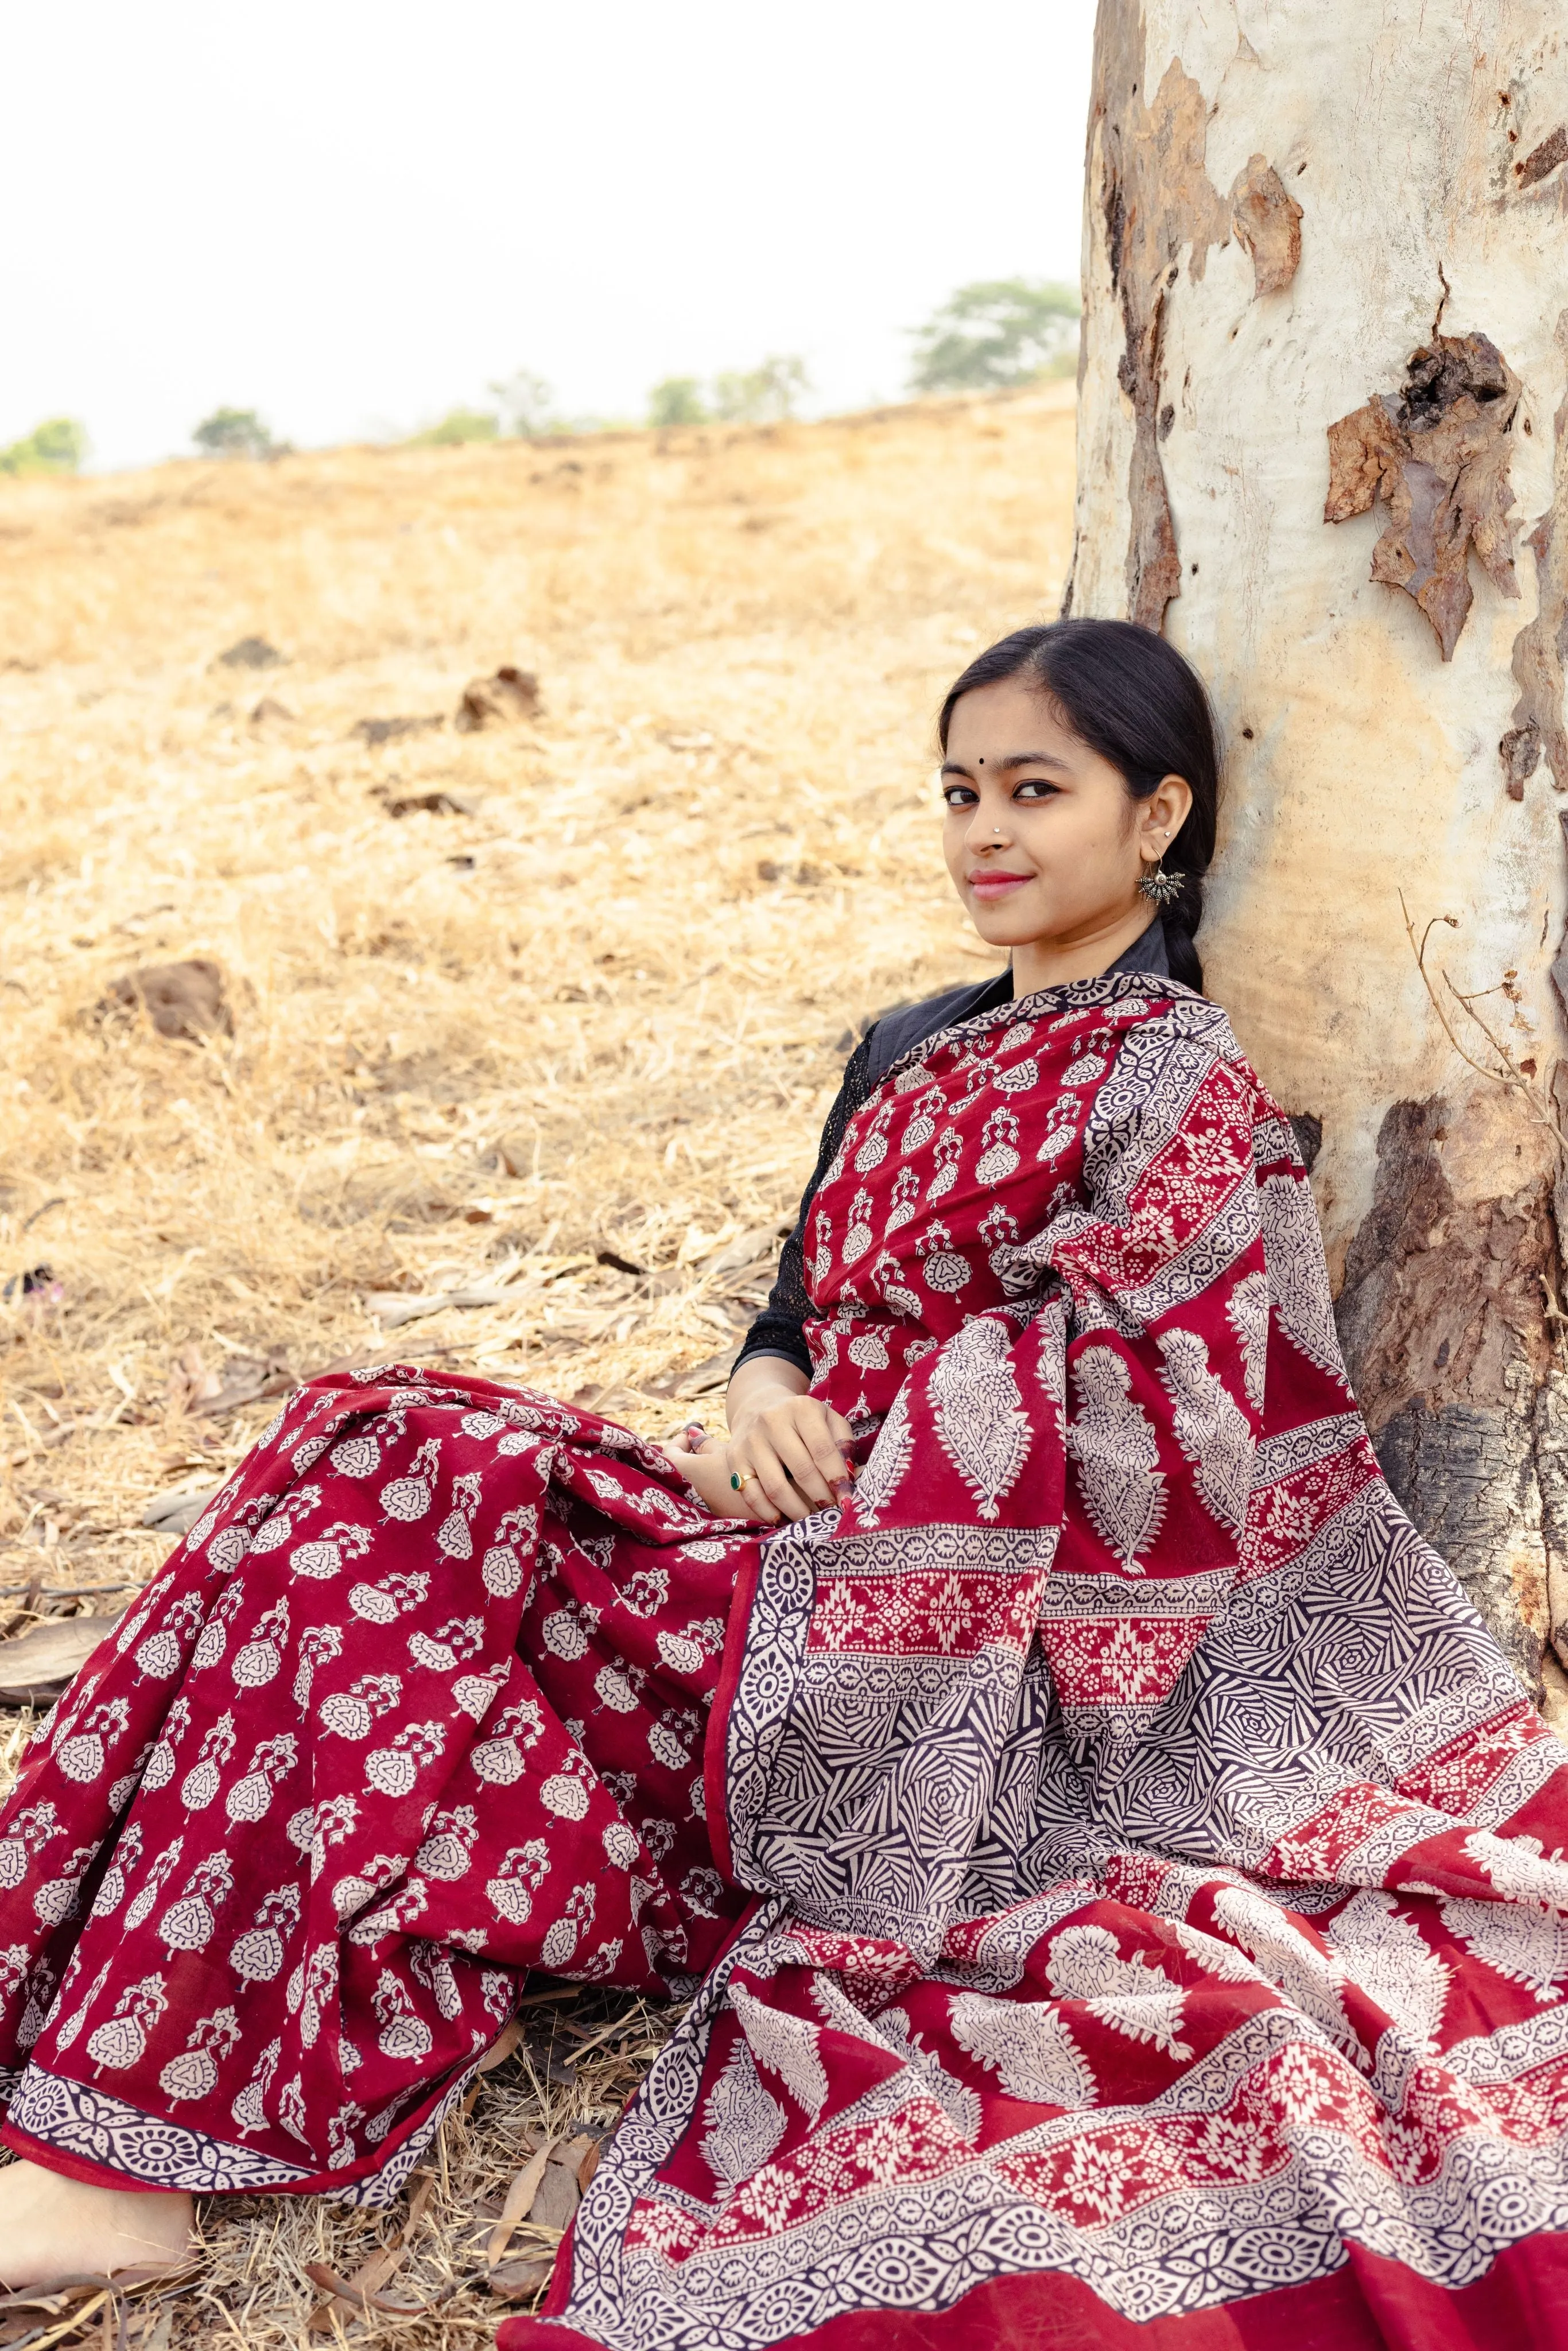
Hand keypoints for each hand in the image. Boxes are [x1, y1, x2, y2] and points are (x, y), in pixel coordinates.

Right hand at [661, 1390, 855, 1525]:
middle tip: (832, 1514)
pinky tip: (784, 1520)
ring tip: (811, 1521)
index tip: (847, 1502)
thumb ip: (844, 1444)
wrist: (759, 1409)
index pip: (824, 1450)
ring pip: (775, 1487)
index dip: (837, 1480)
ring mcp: (751, 1441)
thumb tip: (848, 1478)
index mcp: (801, 1409)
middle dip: (821, 1498)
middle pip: (801, 1470)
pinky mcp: (735, 1459)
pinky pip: (751, 1495)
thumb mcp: (829, 1420)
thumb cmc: (804, 1422)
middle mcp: (772, 1421)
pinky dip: (768, 1513)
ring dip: (797, 1511)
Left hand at [661, 1428, 759, 1520]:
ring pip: (692, 1485)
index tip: (692, 1435)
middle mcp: (688, 1494)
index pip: (669, 1453)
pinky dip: (710, 1487)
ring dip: (700, 1473)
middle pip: (679, 1472)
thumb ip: (705, 1443)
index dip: (679, 1441)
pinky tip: (727, 1480)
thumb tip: (692, 1434)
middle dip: (688, 1457)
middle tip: (702, 1447)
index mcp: (687, 1471)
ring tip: (717, 1462)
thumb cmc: (750, 1469)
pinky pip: (705, 1498)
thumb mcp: (727, 1450)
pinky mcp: (716, 1518)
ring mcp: (702, 1509)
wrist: (776, 1500)